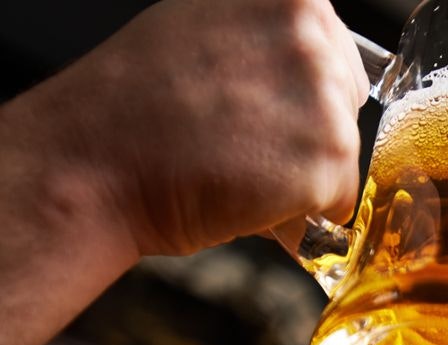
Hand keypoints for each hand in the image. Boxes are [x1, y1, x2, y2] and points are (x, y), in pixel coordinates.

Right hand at [6, 0, 367, 256]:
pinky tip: (248, 191)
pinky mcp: (328, 159)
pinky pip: (338, 196)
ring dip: (301, 170)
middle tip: (241, 139)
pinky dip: (302, 208)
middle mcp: (314, 36)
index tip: (258, 104)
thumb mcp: (204, 25)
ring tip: (237, 163)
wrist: (93, 165)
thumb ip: (266, 33)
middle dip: (307, 128)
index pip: (335, 51)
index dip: (297, 90)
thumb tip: (308, 51)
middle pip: (346, 99)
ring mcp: (325, 97)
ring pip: (341, 150)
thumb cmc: (134, 102)